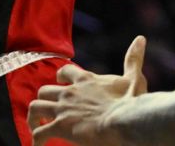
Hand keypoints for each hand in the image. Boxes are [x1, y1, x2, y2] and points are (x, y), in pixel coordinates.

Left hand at [28, 35, 147, 145]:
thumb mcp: (133, 78)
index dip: (60, 78)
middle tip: (47, 110)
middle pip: (45, 90)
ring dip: (33, 117)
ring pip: (36, 107)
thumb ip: (133, 59)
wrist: (125, 121)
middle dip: (44, 99)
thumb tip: (140, 39)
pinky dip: (36, 139)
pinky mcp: (61, 127)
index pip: (65, 73)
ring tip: (36, 126)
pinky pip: (40, 133)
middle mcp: (70, 92)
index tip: (59, 83)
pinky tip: (38, 145)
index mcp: (85, 80)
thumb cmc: (131, 102)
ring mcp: (63, 109)